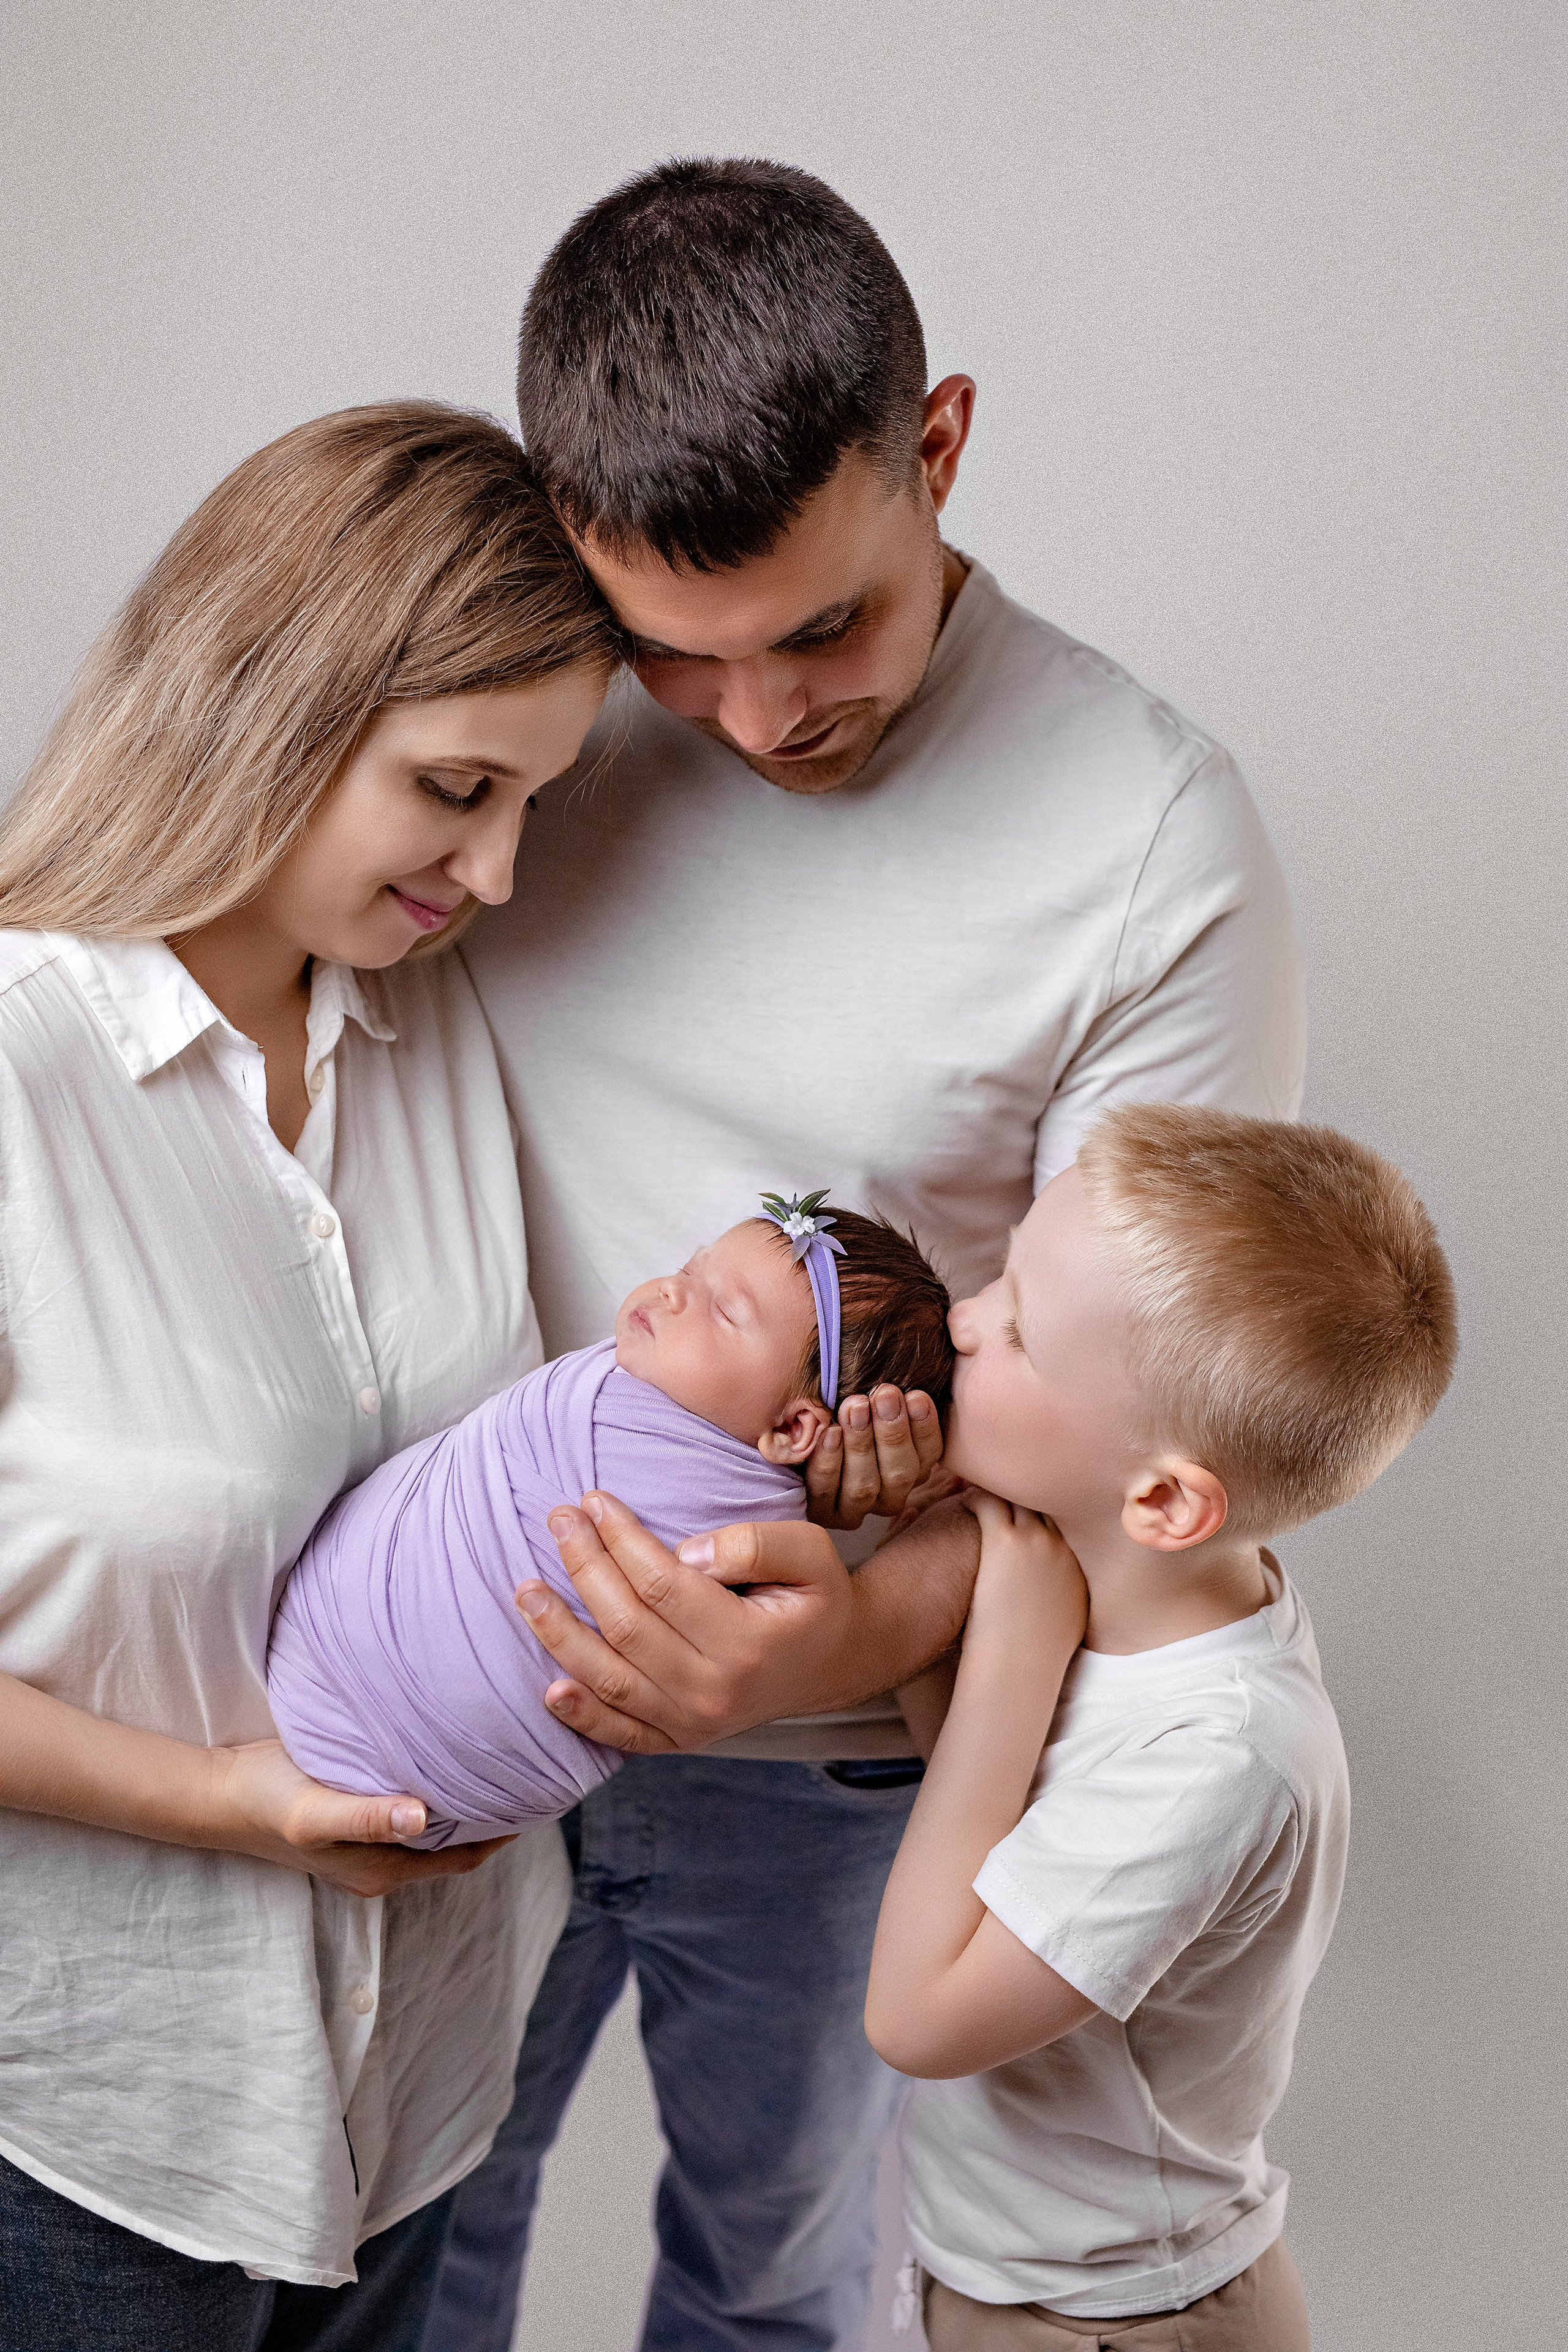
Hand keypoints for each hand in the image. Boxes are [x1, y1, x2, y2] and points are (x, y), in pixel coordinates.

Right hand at [203, 1739, 512, 1896]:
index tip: (541, 1789)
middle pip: (459, 1841)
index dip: (506, 1830)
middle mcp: (384, 1862)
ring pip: (438, 1823)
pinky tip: (448, 1749)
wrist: (217, 1792)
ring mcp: (370, 1841)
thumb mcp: (315, 1813)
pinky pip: (413, 1805)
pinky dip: (438, 1785)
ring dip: (468, 1797)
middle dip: (496, 1811)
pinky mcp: (358, 1815)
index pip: (466, 1855)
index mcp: (383, 1870)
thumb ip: (367, 1816)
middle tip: (534, 1761)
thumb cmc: (265, 1802)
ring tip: (503, 1752)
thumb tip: (425, 1818)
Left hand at [516, 1495, 855, 1753]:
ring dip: (560, 1634)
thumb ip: (755, 1544)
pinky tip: (549, 1689)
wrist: (835, 1661)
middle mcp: (714, 1692)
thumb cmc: (817, 1598)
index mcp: (746, 1642)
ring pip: (611, 1680)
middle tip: (559, 1521)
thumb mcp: (811, 1553)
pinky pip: (621, 1734)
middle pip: (627, 1626)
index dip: (622, 1538)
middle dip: (584, 1567)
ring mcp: (693, 1723)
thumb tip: (688, 1553)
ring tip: (526, 1591)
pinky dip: (582, 1716)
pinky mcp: (679, 1739)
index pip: (662, 1583)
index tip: (596, 1499)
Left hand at [805, 1385, 944, 1529]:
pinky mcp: (822, 1513)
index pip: (928, 1454)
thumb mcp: (873, 1400)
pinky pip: (826, 1491)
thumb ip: (894, 1395)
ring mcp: (855, 1508)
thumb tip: (916, 1377)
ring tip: (854, 1407)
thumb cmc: (843, 1408)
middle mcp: (888, 1494)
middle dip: (893, 1432)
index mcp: (912, 1467)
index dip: (925, 1428)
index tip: (916, 1395)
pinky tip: (828, 1433)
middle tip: (885, 1394)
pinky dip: (828, 1462)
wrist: (795, 1436)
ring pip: (865, 1485)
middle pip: (900, 1473)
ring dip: (861, 1444)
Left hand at [961, 1491, 1088, 1659]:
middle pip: (1046, 1500)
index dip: (1047, 1507)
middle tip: (1005, 1485)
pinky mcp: (1004, 1541)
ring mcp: (1036, 1540)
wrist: (1019, 1666)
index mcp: (1080, 1564)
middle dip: (1026, 1492)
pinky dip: (975, 1497)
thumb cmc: (1036, 1654)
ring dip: (999, 1491)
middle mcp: (1063, 1546)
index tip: (1031, 1502)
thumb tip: (1063, 1594)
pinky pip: (988, 1503)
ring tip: (982, 1488)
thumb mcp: (1069, 1621)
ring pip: (1016, 1495)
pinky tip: (964, 1501)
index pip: (1067, 1519)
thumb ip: (1070, 1596)